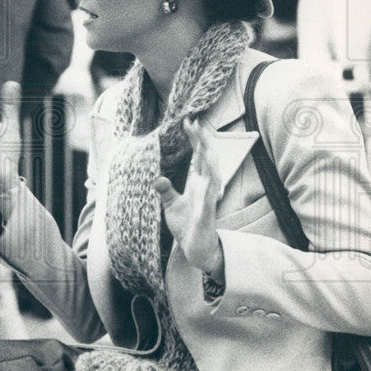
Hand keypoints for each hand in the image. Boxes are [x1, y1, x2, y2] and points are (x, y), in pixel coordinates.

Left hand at [153, 117, 223, 281]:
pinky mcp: (207, 214)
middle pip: (207, 159)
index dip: (195, 139)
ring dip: (210, 158)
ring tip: (205, 141)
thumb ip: (165, 190)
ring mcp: (208, 200)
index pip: (198, 156)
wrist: (194, 248)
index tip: (189, 121)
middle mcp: (206, 188)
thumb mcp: (170, 205)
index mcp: (198, 183)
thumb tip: (157, 178)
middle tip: (195, 122)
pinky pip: (210, 200)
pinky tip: (208, 179)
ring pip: (213, 175)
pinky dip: (210, 189)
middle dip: (202, 141)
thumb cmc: (186, 225)